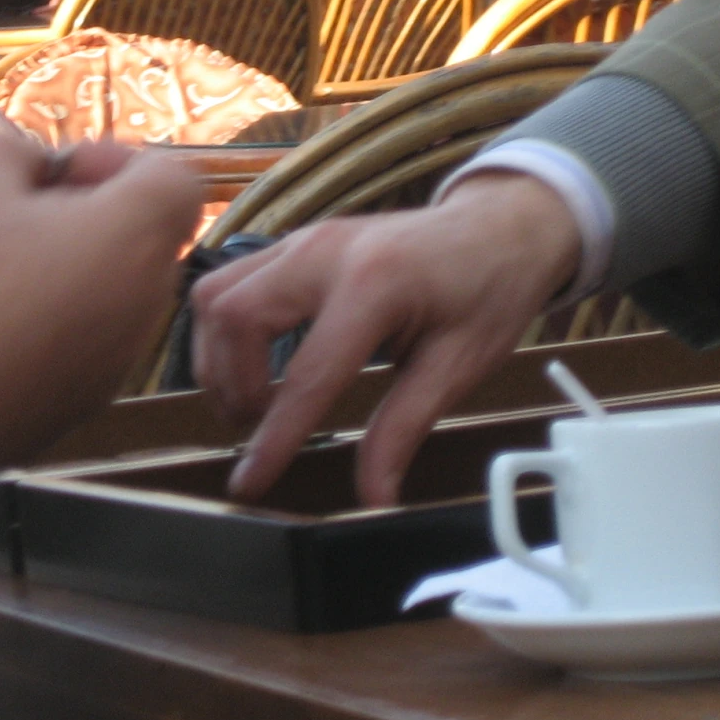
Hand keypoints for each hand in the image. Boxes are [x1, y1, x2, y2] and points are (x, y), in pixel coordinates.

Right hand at [0, 134, 200, 465]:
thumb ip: (13, 153)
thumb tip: (30, 171)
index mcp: (134, 241)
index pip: (177, 182)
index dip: (120, 160)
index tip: (58, 172)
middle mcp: (143, 308)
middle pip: (140, 241)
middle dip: (85, 216)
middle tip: (10, 215)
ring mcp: (114, 368)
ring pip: (108, 297)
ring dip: (64, 272)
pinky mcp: (76, 410)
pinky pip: (78, 348)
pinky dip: (47, 326)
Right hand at [193, 173, 579, 506]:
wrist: (501, 225)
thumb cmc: (490, 289)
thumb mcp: (458, 364)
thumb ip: (404, 428)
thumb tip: (373, 494)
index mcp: (375, 283)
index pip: (307, 374)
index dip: (274, 438)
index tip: (250, 483)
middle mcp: (326, 251)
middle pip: (235, 317)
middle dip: (232, 386)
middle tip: (257, 428)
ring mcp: (305, 239)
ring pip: (218, 294)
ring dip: (219, 356)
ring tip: (251, 400)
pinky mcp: (296, 242)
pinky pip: (232, 280)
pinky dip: (228, 328)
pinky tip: (253, 361)